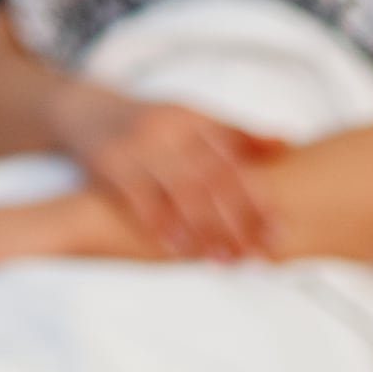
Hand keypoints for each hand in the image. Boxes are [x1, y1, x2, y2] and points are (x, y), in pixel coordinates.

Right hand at [49, 88, 283, 260]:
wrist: (85, 110)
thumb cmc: (152, 122)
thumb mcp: (191, 118)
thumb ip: (237, 135)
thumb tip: (288, 145)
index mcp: (193, 118)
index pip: (234, 160)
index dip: (257, 197)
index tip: (278, 230)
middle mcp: (168, 128)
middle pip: (211, 178)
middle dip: (237, 220)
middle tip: (257, 256)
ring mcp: (137, 146)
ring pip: (180, 191)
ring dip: (205, 229)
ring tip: (225, 260)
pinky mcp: (108, 164)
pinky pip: (139, 199)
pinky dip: (162, 226)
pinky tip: (181, 250)